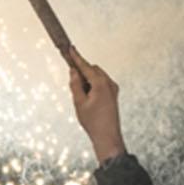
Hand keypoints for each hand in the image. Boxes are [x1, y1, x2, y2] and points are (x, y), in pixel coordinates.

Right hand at [65, 44, 124, 163]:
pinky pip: (101, 83)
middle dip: (82, 72)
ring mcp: (113, 89)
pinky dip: (93, 85)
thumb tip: (74, 71)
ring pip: (97, 76)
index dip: (76, 57)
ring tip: (81, 97)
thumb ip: (75, 84)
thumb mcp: (78, 102)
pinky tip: (88, 99)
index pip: (86, 66)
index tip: (70, 47)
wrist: (107, 136)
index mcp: (101, 84)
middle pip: (92, 69)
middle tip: (73, 84)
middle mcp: (110, 83)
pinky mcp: (113, 94)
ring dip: (87, 79)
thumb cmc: (93, 121)